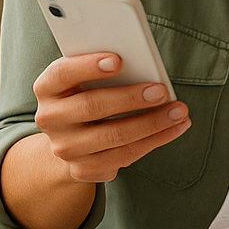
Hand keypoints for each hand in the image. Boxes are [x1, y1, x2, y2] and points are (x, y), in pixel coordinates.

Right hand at [32, 53, 189, 183]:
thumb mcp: (88, 79)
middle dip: (131, 98)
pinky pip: (124, 156)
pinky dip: (155, 141)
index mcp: (48, 88)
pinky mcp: (83, 169)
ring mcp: (65, 148)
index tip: (118, 60)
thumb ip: (106, 70)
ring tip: (179, 111)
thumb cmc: (89, 95)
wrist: (71, 139)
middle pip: (92, 106)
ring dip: (153, 123)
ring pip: (113, 136)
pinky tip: (175, 128)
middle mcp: (50, 118)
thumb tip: (145, 64)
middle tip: (162, 91)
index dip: (87, 66)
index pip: (62, 74)